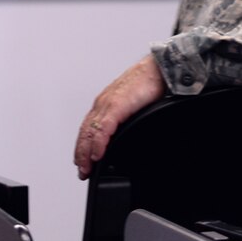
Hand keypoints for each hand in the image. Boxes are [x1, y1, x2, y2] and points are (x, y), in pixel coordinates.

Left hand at [74, 57, 166, 178]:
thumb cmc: (150, 83)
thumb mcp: (134, 106)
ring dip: (86, 152)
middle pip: (85, 132)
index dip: (84, 146)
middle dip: (81, 154)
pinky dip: (98, 144)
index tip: (85, 162)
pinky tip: (97, 155)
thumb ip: (126, 118)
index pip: (88, 128)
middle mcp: (103, 103)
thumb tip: (128, 135)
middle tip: (82, 171)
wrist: (160, 68)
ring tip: (86, 168)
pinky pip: (102, 129)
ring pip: (90, 132)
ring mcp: (108, 104)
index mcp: (106, 103)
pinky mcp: (116, 106)